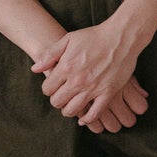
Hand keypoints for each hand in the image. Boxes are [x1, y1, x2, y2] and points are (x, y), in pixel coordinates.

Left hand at [31, 21, 150, 133]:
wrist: (121, 37)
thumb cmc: (94, 36)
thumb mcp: (68, 39)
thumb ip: (50, 54)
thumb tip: (35, 69)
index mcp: (66, 67)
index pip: (47, 89)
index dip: (48, 89)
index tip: (54, 86)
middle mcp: (77, 81)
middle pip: (57, 102)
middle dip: (57, 100)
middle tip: (62, 95)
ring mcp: (93, 88)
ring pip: (73, 111)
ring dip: (69, 110)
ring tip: (71, 105)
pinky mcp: (108, 93)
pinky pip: (95, 114)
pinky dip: (88, 120)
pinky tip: (84, 119)